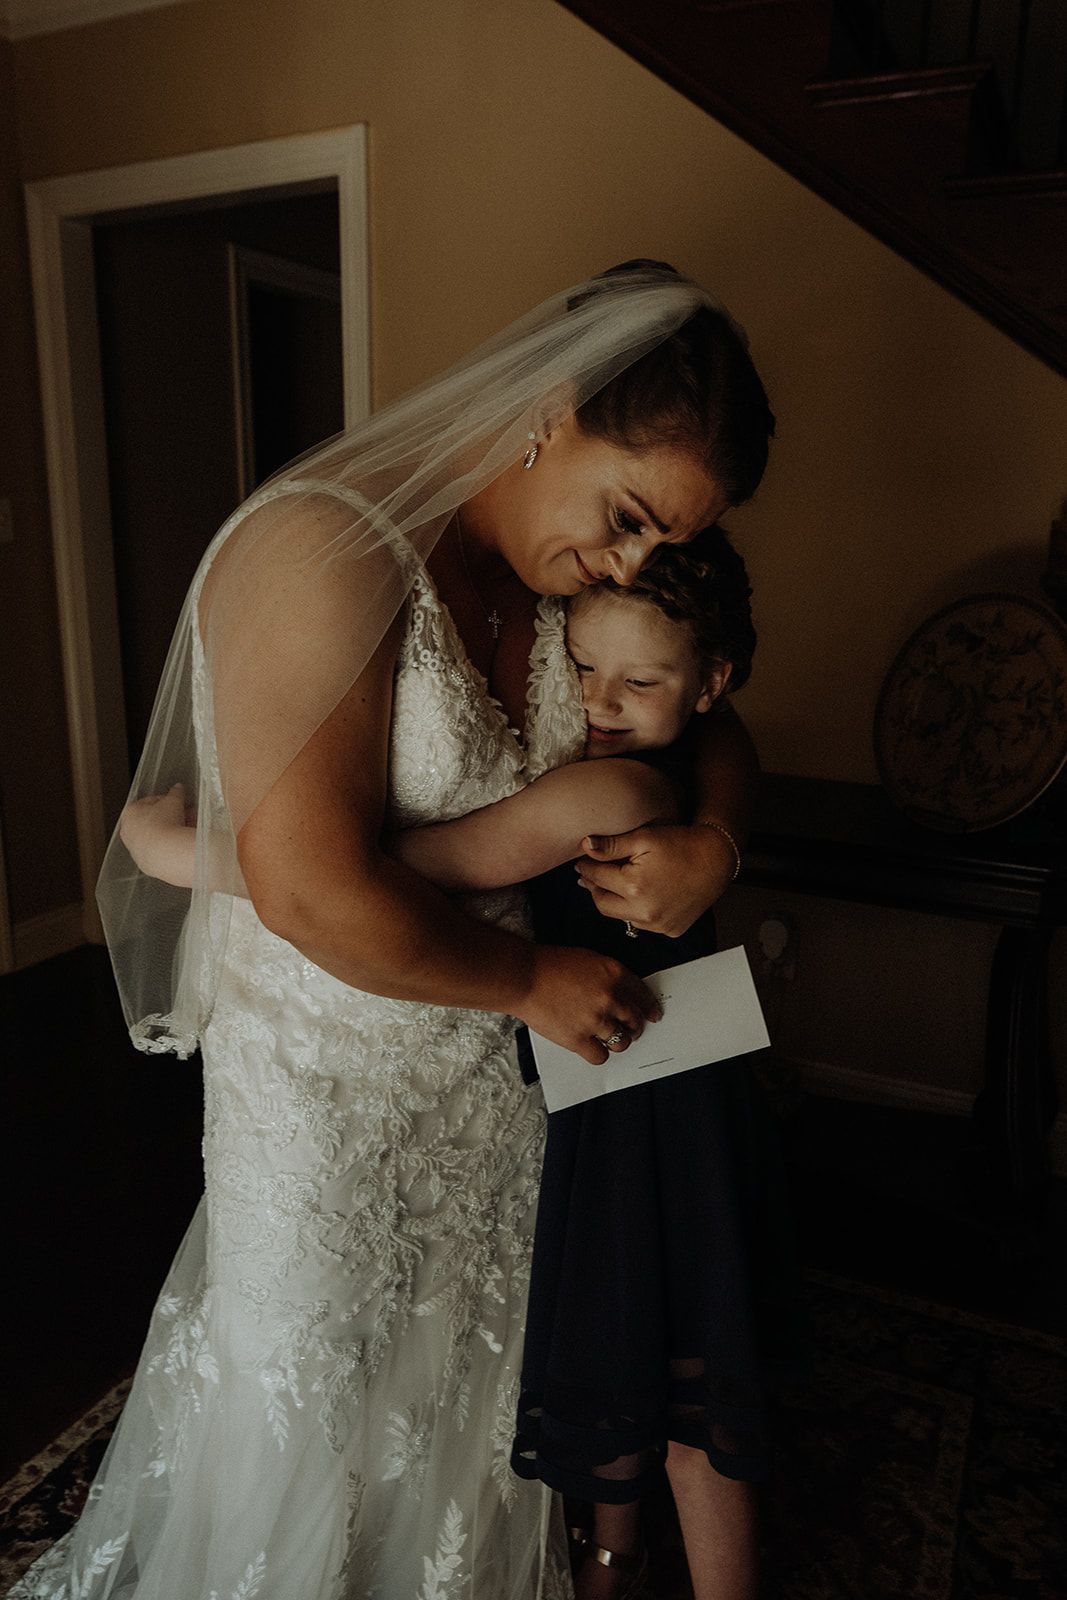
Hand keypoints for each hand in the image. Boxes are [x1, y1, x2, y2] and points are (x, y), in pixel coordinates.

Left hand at [119, 784, 191, 875]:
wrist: (167, 853)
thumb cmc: (165, 824)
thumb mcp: (174, 801)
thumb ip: (175, 793)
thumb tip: (178, 788)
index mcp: (130, 813)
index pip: (150, 802)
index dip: (168, 800)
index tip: (180, 802)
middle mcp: (128, 831)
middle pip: (154, 819)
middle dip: (173, 816)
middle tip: (188, 814)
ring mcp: (135, 849)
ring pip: (157, 836)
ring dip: (173, 830)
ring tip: (190, 828)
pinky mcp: (145, 863)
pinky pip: (160, 850)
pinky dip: (170, 846)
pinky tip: (183, 843)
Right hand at [514, 944, 661, 1065]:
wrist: (524, 977)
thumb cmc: (549, 964)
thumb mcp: (588, 959)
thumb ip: (608, 976)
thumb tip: (621, 994)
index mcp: (614, 973)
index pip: (643, 995)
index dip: (650, 1007)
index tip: (653, 1015)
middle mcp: (609, 998)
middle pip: (634, 1019)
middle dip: (635, 1026)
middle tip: (632, 1029)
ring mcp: (595, 1020)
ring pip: (622, 1040)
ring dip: (619, 1041)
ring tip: (611, 1038)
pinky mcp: (579, 1039)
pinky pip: (601, 1055)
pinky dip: (600, 1053)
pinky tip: (593, 1047)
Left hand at [576, 822, 737, 937]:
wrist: (716, 858)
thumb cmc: (681, 844)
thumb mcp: (644, 838)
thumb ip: (611, 845)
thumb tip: (585, 845)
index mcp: (634, 887)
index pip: (597, 878)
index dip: (587, 867)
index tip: (583, 861)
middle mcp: (645, 912)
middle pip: (603, 904)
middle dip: (596, 888)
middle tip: (593, 874)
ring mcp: (659, 925)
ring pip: (621, 916)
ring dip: (616, 901)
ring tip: (618, 883)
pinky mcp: (670, 930)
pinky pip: (642, 924)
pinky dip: (636, 911)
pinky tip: (641, 895)